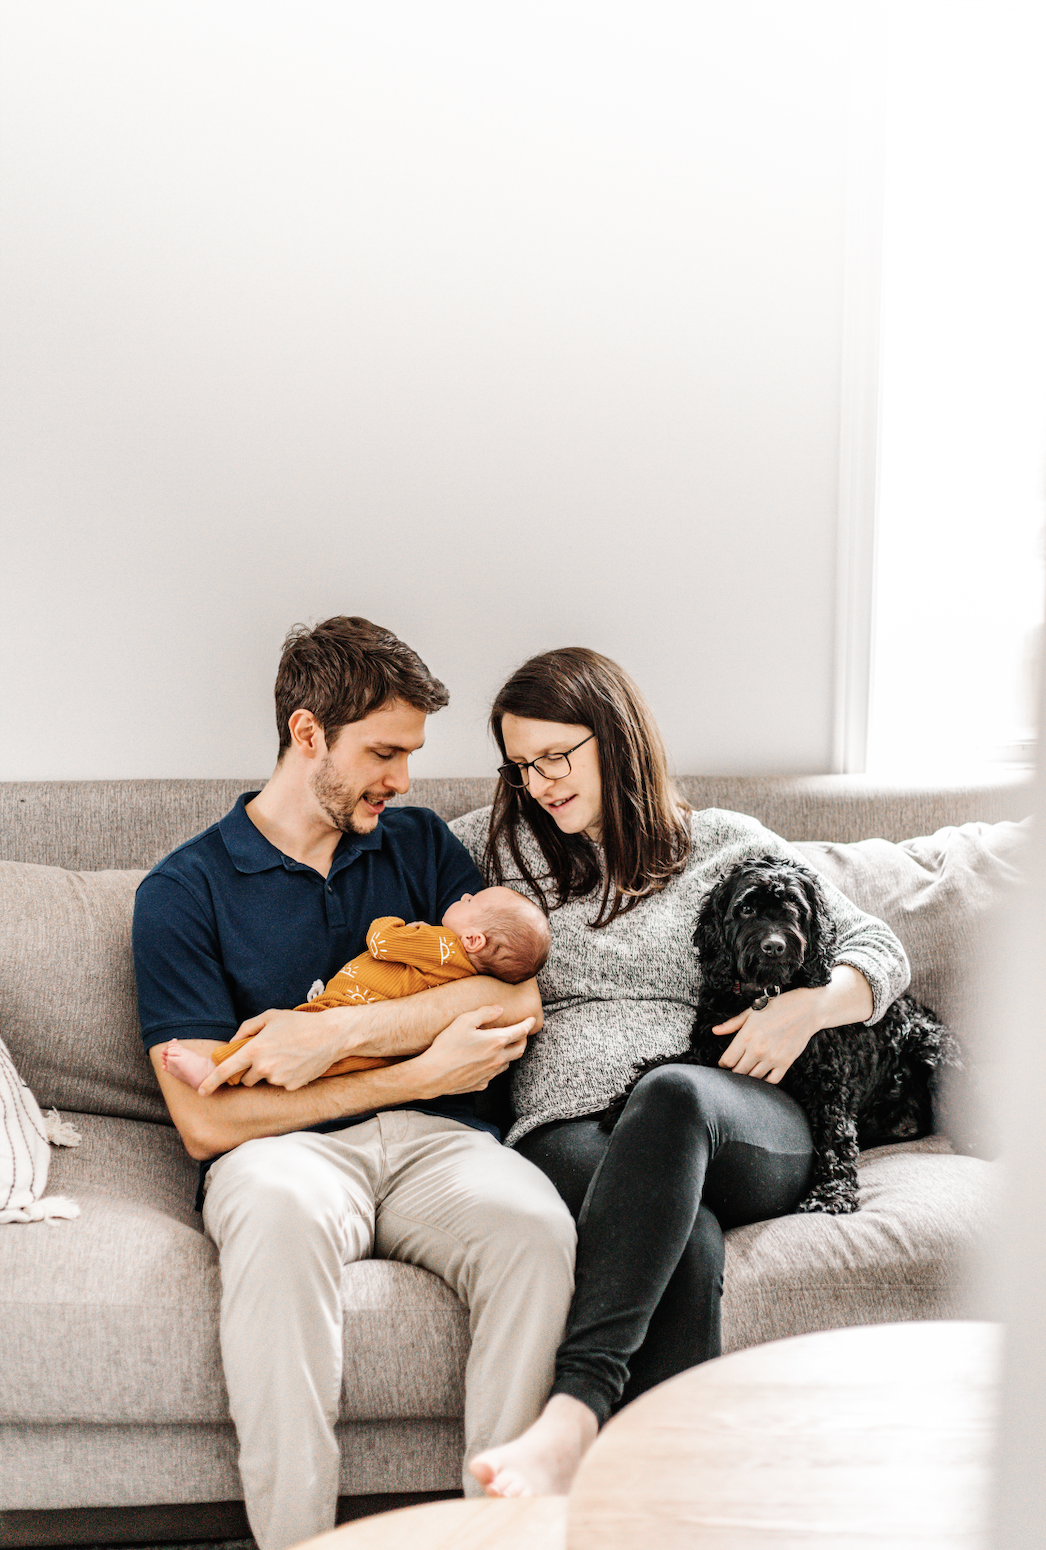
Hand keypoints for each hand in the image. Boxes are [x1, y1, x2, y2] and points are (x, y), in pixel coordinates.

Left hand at [199, 1007, 342, 1093]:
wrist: (331, 1035)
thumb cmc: (299, 1023)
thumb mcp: (270, 1016)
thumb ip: (246, 1029)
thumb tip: (232, 1044)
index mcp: (255, 1049)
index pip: (226, 1070)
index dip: (211, 1082)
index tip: (202, 1091)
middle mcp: (264, 1067)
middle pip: (245, 1079)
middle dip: (249, 1071)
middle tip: (266, 1056)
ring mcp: (278, 1079)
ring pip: (263, 1081)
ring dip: (268, 1073)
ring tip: (286, 1056)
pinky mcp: (291, 1086)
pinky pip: (280, 1085)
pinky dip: (284, 1077)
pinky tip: (296, 1063)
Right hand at [412, 1005, 533, 1095]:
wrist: (433, 1074)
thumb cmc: (447, 1045)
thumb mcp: (464, 1021)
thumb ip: (485, 1012)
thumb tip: (499, 1009)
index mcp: (496, 1041)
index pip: (520, 1031)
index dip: (528, 1024)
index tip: (532, 1019)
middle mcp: (498, 1059)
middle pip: (520, 1049)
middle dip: (523, 1039)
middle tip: (521, 1033)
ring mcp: (490, 1074)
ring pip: (508, 1063)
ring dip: (510, 1053)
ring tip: (504, 1046)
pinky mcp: (481, 1084)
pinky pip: (494, 1074)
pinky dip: (495, 1065)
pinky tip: (487, 1062)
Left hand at [712, 986, 821, 1083]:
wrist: (806, 1010)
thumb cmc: (778, 1007)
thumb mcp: (752, 1011)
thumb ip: (732, 1024)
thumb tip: (715, 1031)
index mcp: (747, 1035)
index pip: (727, 1060)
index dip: (723, 1063)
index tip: (725, 1062)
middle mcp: (758, 1049)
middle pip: (738, 1072)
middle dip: (734, 1070)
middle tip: (736, 1066)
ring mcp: (772, 1058)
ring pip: (753, 1078)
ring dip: (748, 1076)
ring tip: (748, 1069)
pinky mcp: (785, 1063)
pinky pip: (771, 1081)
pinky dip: (765, 1080)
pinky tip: (762, 1073)